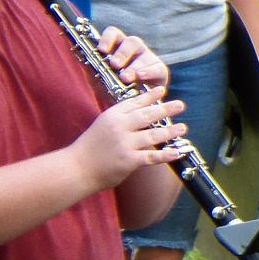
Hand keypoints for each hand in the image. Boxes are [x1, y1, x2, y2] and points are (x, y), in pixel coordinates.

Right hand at [71, 89, 185, 191]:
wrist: (75, 169)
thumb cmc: (89, 148)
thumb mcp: (102, 126)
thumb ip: (120, 119)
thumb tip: (140, 113)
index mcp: (112, 116)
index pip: (134, 103)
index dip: (150, 97)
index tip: (162, 91)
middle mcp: (119, 127)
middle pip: (147, 115)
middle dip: (166, 109)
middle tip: (180, 105)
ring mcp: (125, 144)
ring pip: (153, 134)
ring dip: (170, 131)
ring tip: (183, 128)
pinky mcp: (129, 160)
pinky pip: (151, 156)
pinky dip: (165, 154)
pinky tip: (176, 152)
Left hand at [96, 26, 168, 100]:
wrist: (129, 107)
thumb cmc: (113, 88)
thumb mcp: (98, 78)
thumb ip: (90, 66)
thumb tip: (77, 54)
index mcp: (118, 46)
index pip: (114, 34)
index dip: (107, 38)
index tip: (101, 49)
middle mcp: (134, 49)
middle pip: (131, 42)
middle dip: (122, 53)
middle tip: (114, 65)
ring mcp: (148, 58)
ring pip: (143, 54)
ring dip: (133, 65)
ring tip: (125, 77)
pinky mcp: (160, 70)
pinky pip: (157, 67)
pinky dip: (149, 71)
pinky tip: (141, 77)